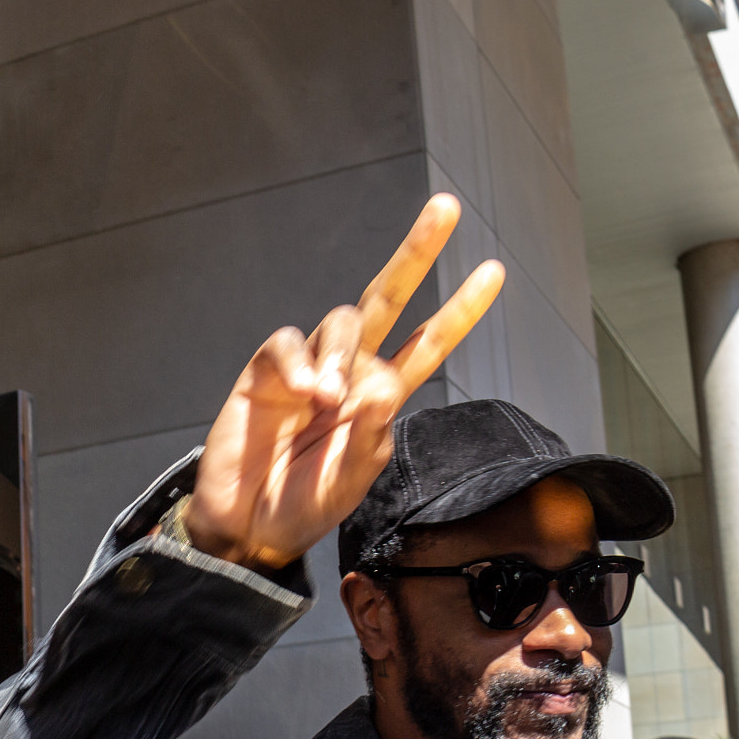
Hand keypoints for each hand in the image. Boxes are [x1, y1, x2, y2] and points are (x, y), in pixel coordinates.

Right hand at [182, 195, 503, 567]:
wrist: (245, 528)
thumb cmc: (302, 507)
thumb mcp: (349, 483)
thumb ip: (370, 438)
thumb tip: (383, 387)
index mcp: (380, 398)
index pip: (427, 345)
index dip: (460, 311)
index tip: (494, 271)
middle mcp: (348, 373)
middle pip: (386, 301)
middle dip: (417, 254)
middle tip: (446, 209)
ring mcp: (306, 369)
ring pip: (341, 323)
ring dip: (340, 353)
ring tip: (326, 400)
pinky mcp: (265, 373)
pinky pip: (287, 345)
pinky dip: (298, 362)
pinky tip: (303, 393)